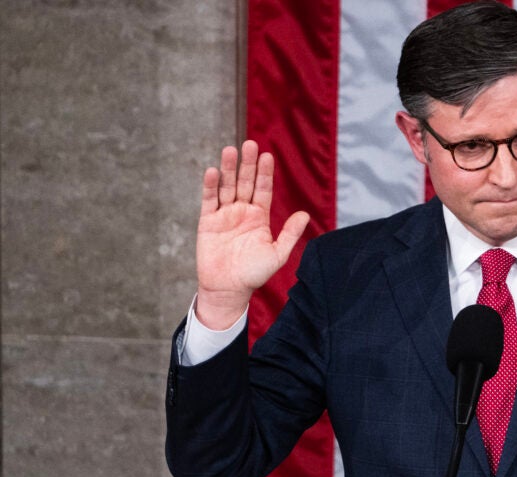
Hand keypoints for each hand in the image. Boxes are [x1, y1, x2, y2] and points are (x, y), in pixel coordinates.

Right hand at [194, 140, 309, 328]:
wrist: (228, 289)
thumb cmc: (254, 274)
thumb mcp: (277, 253)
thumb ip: (289, 233)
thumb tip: (305, 215)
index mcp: (259, 217)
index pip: (263, 189)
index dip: (265, 173)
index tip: (268, 155)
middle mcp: (242, 211)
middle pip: (245, 182)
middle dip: (248, 164)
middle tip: (250, 144)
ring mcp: (224, 215)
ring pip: (227, 187)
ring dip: (229, 169)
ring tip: (231, 150)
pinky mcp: (208, 222)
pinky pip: (209, 200)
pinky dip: (210, 186)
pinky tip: (213, 171)